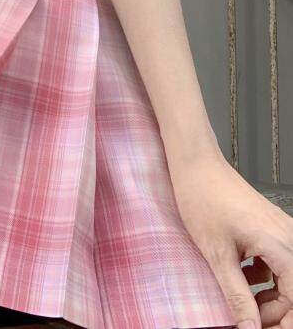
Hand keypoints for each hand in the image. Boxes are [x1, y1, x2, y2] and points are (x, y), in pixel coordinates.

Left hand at [169, 150, 292, 327]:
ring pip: (288, 279)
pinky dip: (264, 277)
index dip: (283, 321)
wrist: (195, 165)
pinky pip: (278, 262)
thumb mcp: (217, 253)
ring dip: (270, 297)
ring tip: (242, 303)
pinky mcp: (270, 228)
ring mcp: (281, 231)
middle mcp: (289, 237)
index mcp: (281, 245)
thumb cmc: (203, 198)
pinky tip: (242, 278)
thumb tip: (249, 327)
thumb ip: (237, 294)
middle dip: (275, 312)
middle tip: (249, 322)